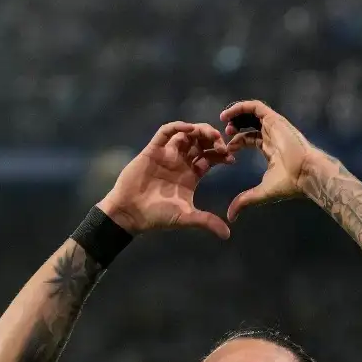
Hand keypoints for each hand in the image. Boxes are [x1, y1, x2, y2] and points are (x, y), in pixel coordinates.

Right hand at [99, 122, 234, 238]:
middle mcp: (181, 162)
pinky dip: (177, 126)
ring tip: (209, 134)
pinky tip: (188, 128)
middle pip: (200, 142)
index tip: (231, 157)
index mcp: (192, 175)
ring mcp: (167, 154)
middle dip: (212, 139)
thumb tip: (227, 235)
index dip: (221, 154)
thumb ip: (206, 221)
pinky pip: (165, 133)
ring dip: (198, 130)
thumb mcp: (186, 218)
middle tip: (222, 142)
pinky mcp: (153, 150)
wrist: (130, 213)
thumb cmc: (157, 216)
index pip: (210, 157)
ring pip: (185, 134)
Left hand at [221, 100, 329, 221]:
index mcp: (270, 149)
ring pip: (252, 113)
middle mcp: (272, 135)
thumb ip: (244, 200)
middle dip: (235, 127)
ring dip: (236, 115)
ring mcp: (274, 126)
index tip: (226, 150)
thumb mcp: (261, 193)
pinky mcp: (275, 119)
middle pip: (250, 124)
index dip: (236, 142)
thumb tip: (231, 216)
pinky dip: (240, 107)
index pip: (250, 139)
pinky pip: (255, 107)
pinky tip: (228, 115)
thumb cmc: (288, 183)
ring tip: (223, 121)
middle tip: (223, 135)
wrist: (306, 174)